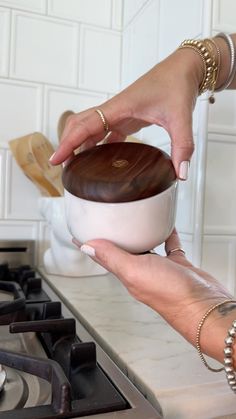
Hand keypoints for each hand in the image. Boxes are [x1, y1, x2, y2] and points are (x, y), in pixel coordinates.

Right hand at [50, 48, 203, 178]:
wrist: (183, 68)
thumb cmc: (177, 84)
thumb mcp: (180, 117)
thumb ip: (182, 146)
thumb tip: (180, 173)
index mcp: (120, 107)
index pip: (85, 125)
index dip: (68, 143)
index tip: (56, 159)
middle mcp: (114, 109)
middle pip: (79, 125)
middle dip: (67, 145)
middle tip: (62, 167)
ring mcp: (118, 113)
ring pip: (89, 128)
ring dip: (79, 145)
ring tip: (75, 166)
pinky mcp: (126, 118)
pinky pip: (104, 132)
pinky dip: (96, 145)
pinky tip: (98, 160)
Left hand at [73, 229, 231, 361]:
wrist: (203, 305)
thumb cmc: (171, 295)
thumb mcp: (135, 271)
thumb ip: (112, 258)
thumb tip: (89, 247)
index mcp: (128, 274)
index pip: (103, 258)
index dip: (91, 246)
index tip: (80, 237)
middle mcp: (142, 272)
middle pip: (122, 252)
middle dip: (113, 238)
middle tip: (105, 224)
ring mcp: (160, 269)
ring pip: (145, 248)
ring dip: (138, 236)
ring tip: (133, 222)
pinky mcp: (177, 266)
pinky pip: (169, 247)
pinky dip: (167, 236)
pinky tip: (166, 228)